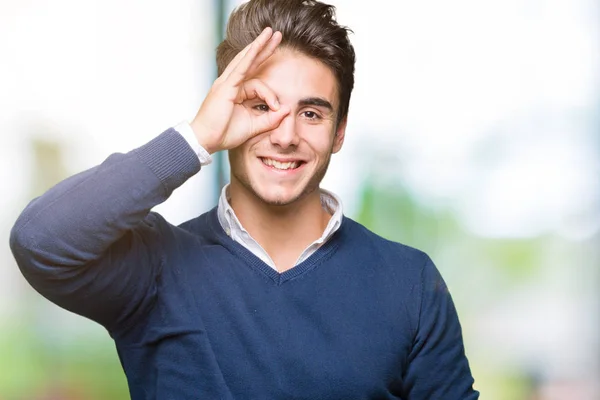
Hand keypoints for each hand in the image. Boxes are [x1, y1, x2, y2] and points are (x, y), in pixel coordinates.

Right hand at [191, 27, 289, 153]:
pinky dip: (249, 56)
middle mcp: (230, 83)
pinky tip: (258, 46)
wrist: (205, 140)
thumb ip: (270, 119)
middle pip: (250, 62)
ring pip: (246, 60)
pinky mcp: (225, 87)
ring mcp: (226, 83)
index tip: (276, 108)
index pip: (257, 83)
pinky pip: (240, 68)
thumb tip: (286, 109)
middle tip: (276, 35)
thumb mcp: (254, 126)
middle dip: (264, 48)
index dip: (270, 94)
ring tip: (271, 33)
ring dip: (259, 45)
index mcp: (236, 92)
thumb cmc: (224, 133)